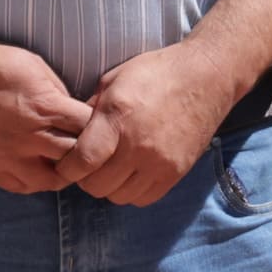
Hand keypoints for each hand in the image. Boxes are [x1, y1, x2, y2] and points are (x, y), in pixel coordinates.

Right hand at [0, 37, 101, 192]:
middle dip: (89, 153)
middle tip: (90, 147)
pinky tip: (40, 167)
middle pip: (78, 158)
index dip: (101, 127)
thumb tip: (74, 111)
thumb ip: (57, 92)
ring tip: (66, 160)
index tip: (101, 124)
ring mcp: (9, 158)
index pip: (90, 128)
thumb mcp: (32, 65)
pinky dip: (38, 180)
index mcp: (44, 107)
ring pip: (53, 180)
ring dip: (65, 172)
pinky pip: (24, 187)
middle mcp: (29, 138)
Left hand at [73, 39, 246, 208]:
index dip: (67, 169)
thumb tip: (72, 134)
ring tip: (111, 168)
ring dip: (110, 186)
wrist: (207, 77)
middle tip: (89, 165)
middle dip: (86, 178)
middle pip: (98, 185)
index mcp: (118, 118)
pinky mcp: (176, 173)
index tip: (64, 165)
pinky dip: (132, 191)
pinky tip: (132, 173)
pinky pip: (144, 199)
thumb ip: (90, 110)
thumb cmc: (157, 73)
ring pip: (119, 197)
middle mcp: (139, 146)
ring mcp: (160, 163)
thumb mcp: (114, 80)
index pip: (82, 161)